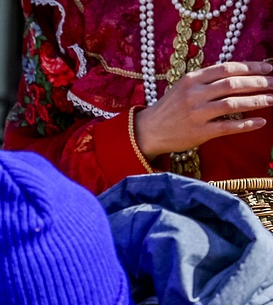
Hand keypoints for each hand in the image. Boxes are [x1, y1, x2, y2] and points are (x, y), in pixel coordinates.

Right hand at [135, 61, 272, 158]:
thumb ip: (209, 80)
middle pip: (233, 84)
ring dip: (257, 101)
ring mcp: (196, 114)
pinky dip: (246, 124)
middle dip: (258, 83)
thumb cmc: (170, 108)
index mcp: (192, 79)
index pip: (228, 68)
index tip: (268, 68)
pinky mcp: (198, 133)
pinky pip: (228, 127)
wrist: (148, 131)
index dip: (251, 67)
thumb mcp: (185, 87)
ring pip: (233, 104)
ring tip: (272, 99)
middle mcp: (194, 95)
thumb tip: (241, 74)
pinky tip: (260, 122)